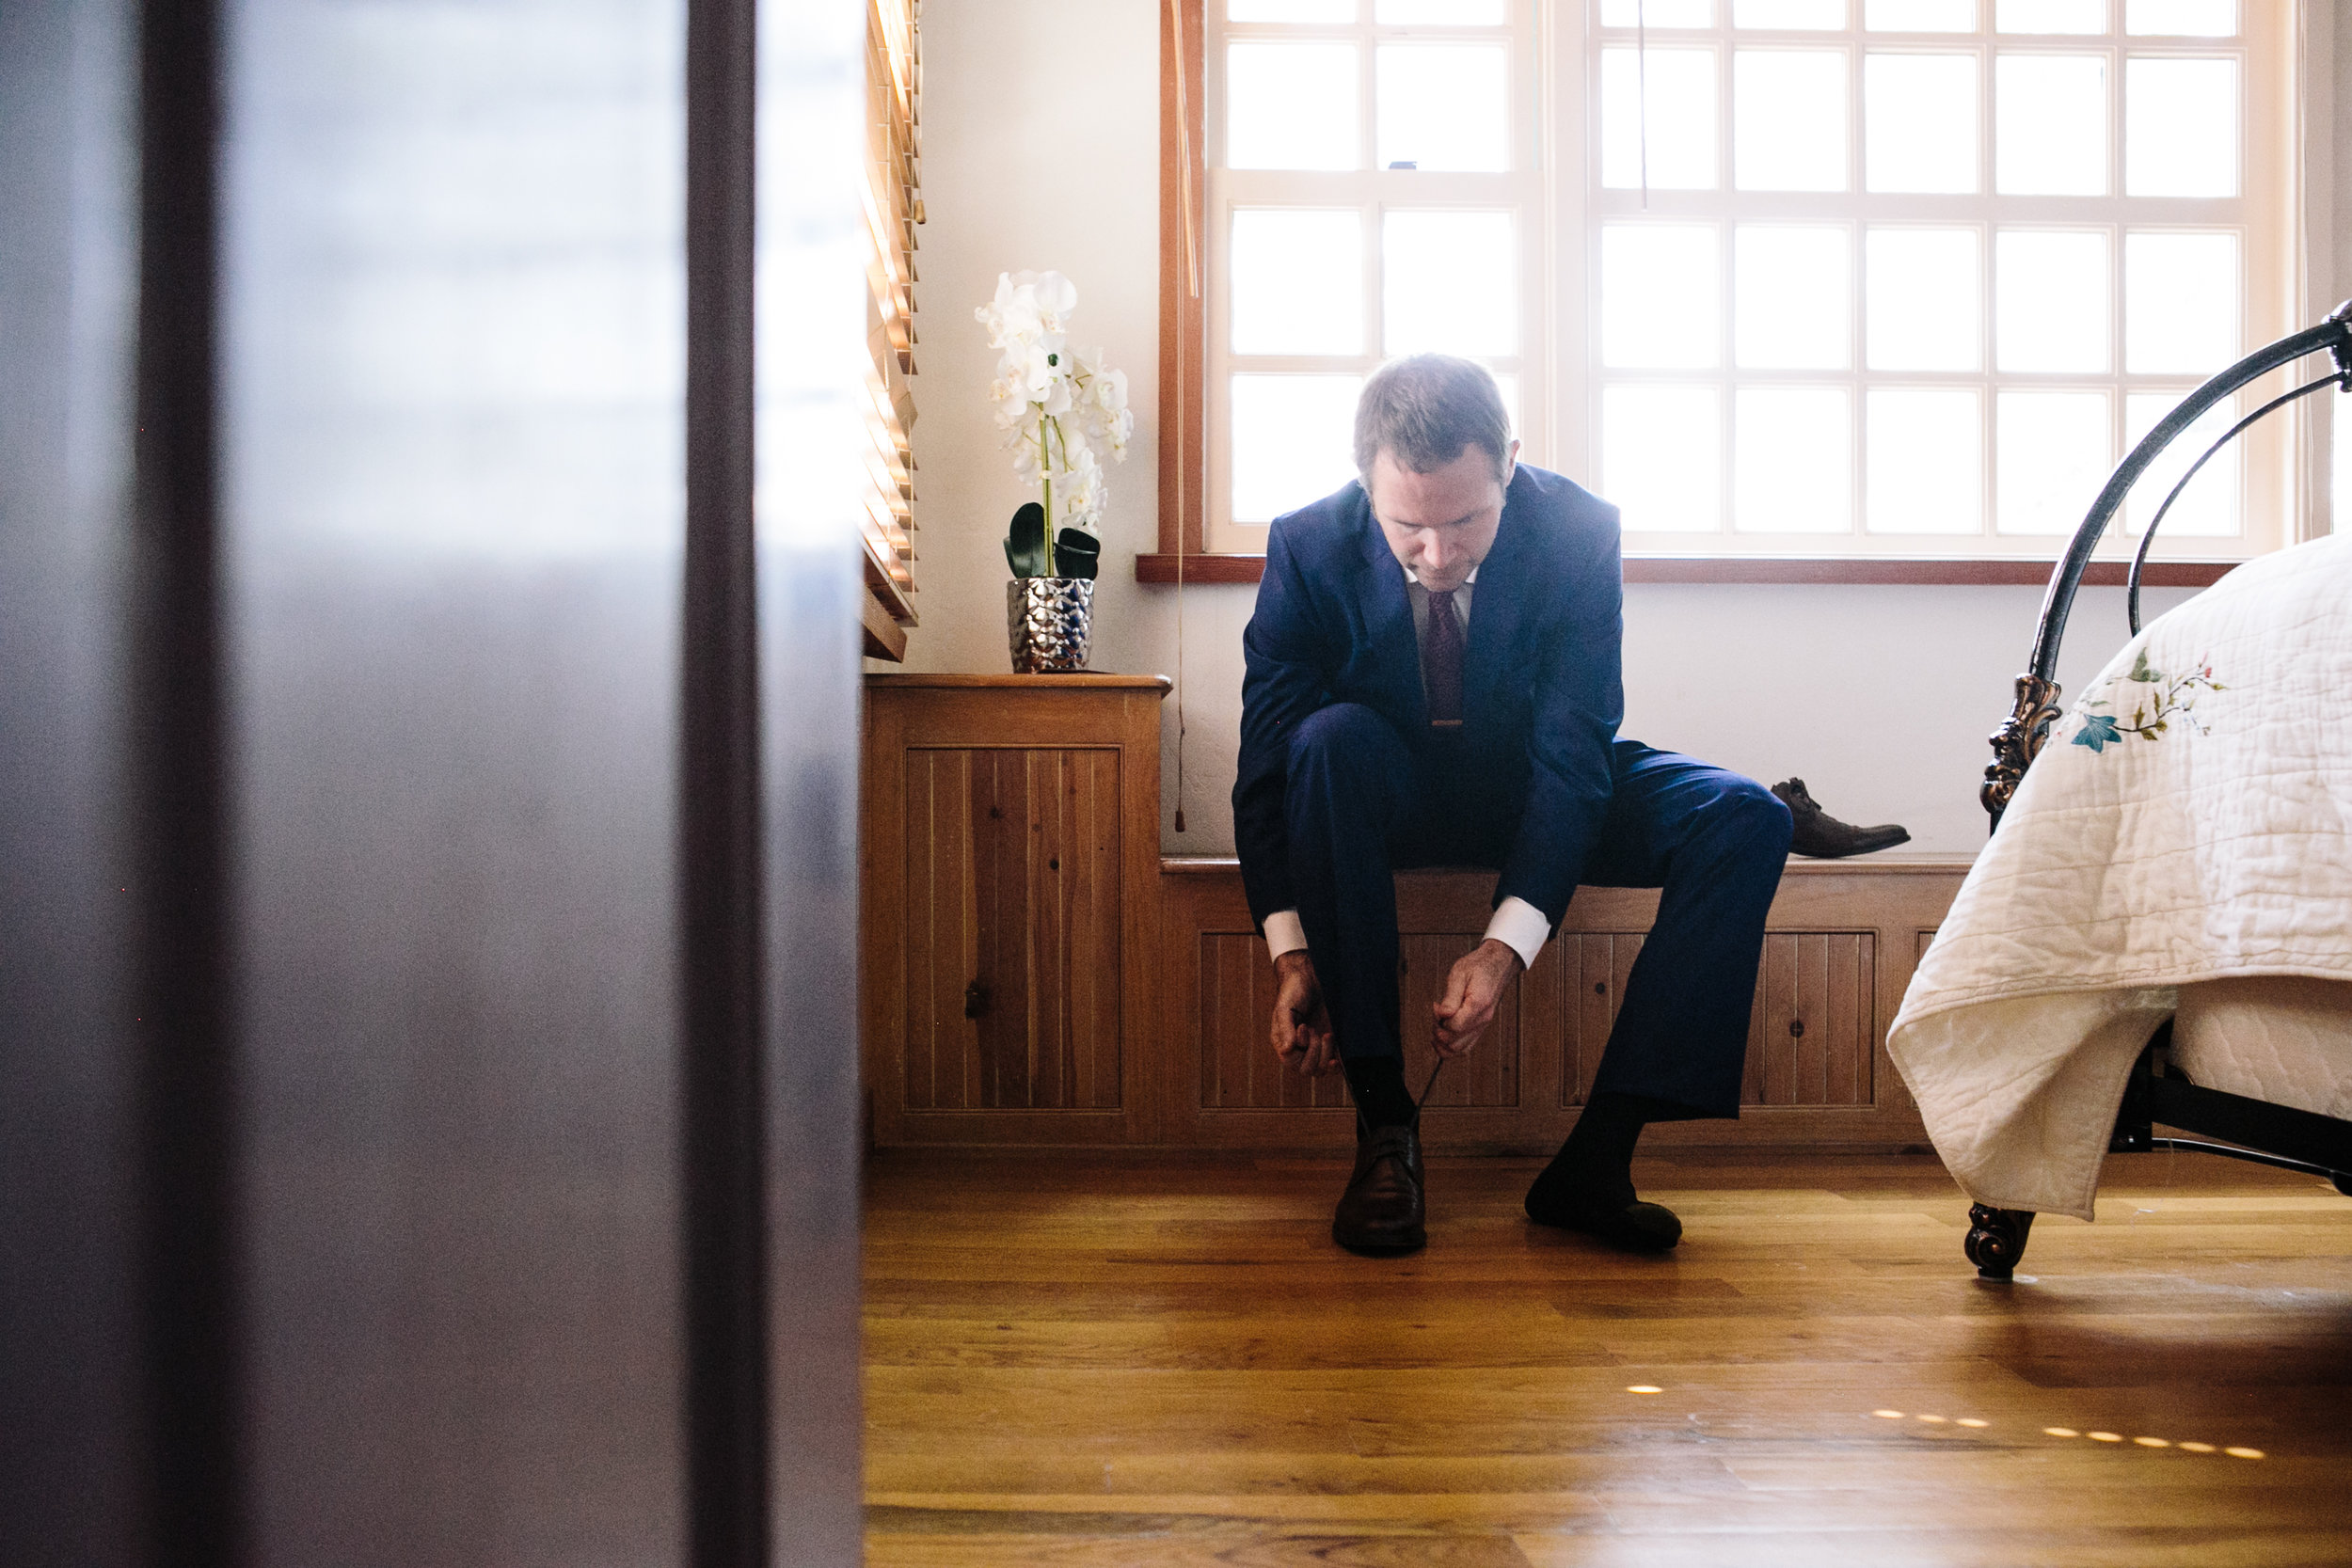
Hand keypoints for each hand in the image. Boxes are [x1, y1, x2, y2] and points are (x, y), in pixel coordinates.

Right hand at [1270, 950, 1338, 1076]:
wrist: (1310, 978)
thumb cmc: (1293, 991)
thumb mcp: (1285, 1008)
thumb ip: (1285, 1029)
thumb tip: (1286, 1050)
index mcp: (1284, 1041)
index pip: (1290, 1061)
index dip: (1301, 1049)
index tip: (1305, 1027)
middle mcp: (1298, 1048)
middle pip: (1307, 1069)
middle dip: (1315, 1052)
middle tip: (1316, 1030)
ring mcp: (1315, 1048)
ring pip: (1320, 1070)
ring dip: (1326, 1056)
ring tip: (1328, 1034)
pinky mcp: (1329, 1045)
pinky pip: (1333, 1064)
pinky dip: (1338, 1064)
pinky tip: (1340, 1056)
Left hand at [1432, 938, 1521, 1058]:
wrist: (1498, 964)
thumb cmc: (1479, 966)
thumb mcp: (1459, 974)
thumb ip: (1450, 998)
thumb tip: (1442, 1015)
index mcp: (1478, 1005)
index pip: (1454, 1027)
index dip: (1439, 1020)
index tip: (1436, 1006)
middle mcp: (1482, 1019)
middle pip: (1454, 1043)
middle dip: (1438, 1032)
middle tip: (1435, 1015)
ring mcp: (1483, 1025)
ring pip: (1459, 1050)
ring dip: (1443, 1042)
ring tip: (1438, 1023)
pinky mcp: (1480, 1027)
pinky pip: (1465, 1046)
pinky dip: (1451, 1044)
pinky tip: (1444, 1031)